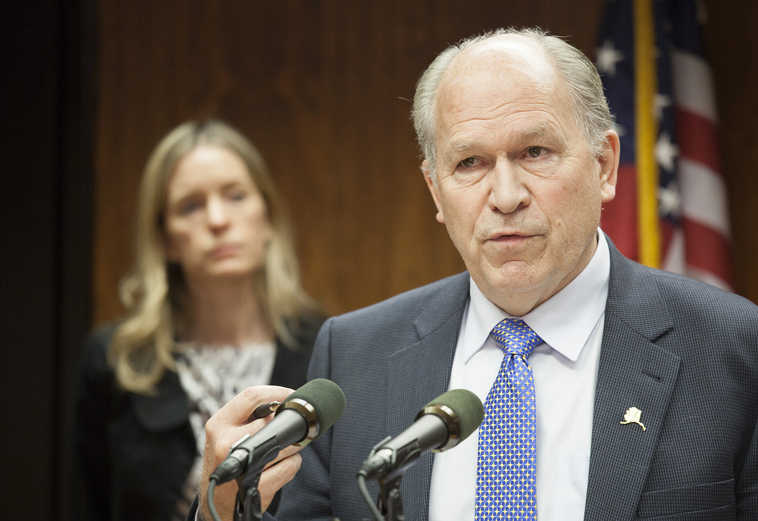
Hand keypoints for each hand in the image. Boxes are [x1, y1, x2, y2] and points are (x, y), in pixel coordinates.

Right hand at [198, 385, 303, 520]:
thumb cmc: (227, 463)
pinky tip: (277, 468)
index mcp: (218, 424)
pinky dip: (291, 464)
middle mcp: (226, 443)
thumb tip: (285, 400)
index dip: (278, 391)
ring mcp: (242, 465)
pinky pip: (291, 465)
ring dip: (292, 446)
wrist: (217, 504)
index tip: (292, 395)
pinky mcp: (258, 486)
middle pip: (274, 421)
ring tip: (278, 453)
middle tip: (290, 430)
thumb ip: (248, 417)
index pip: (251, 396)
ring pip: (287, 443)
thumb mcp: (225, 435)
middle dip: (288, 425)